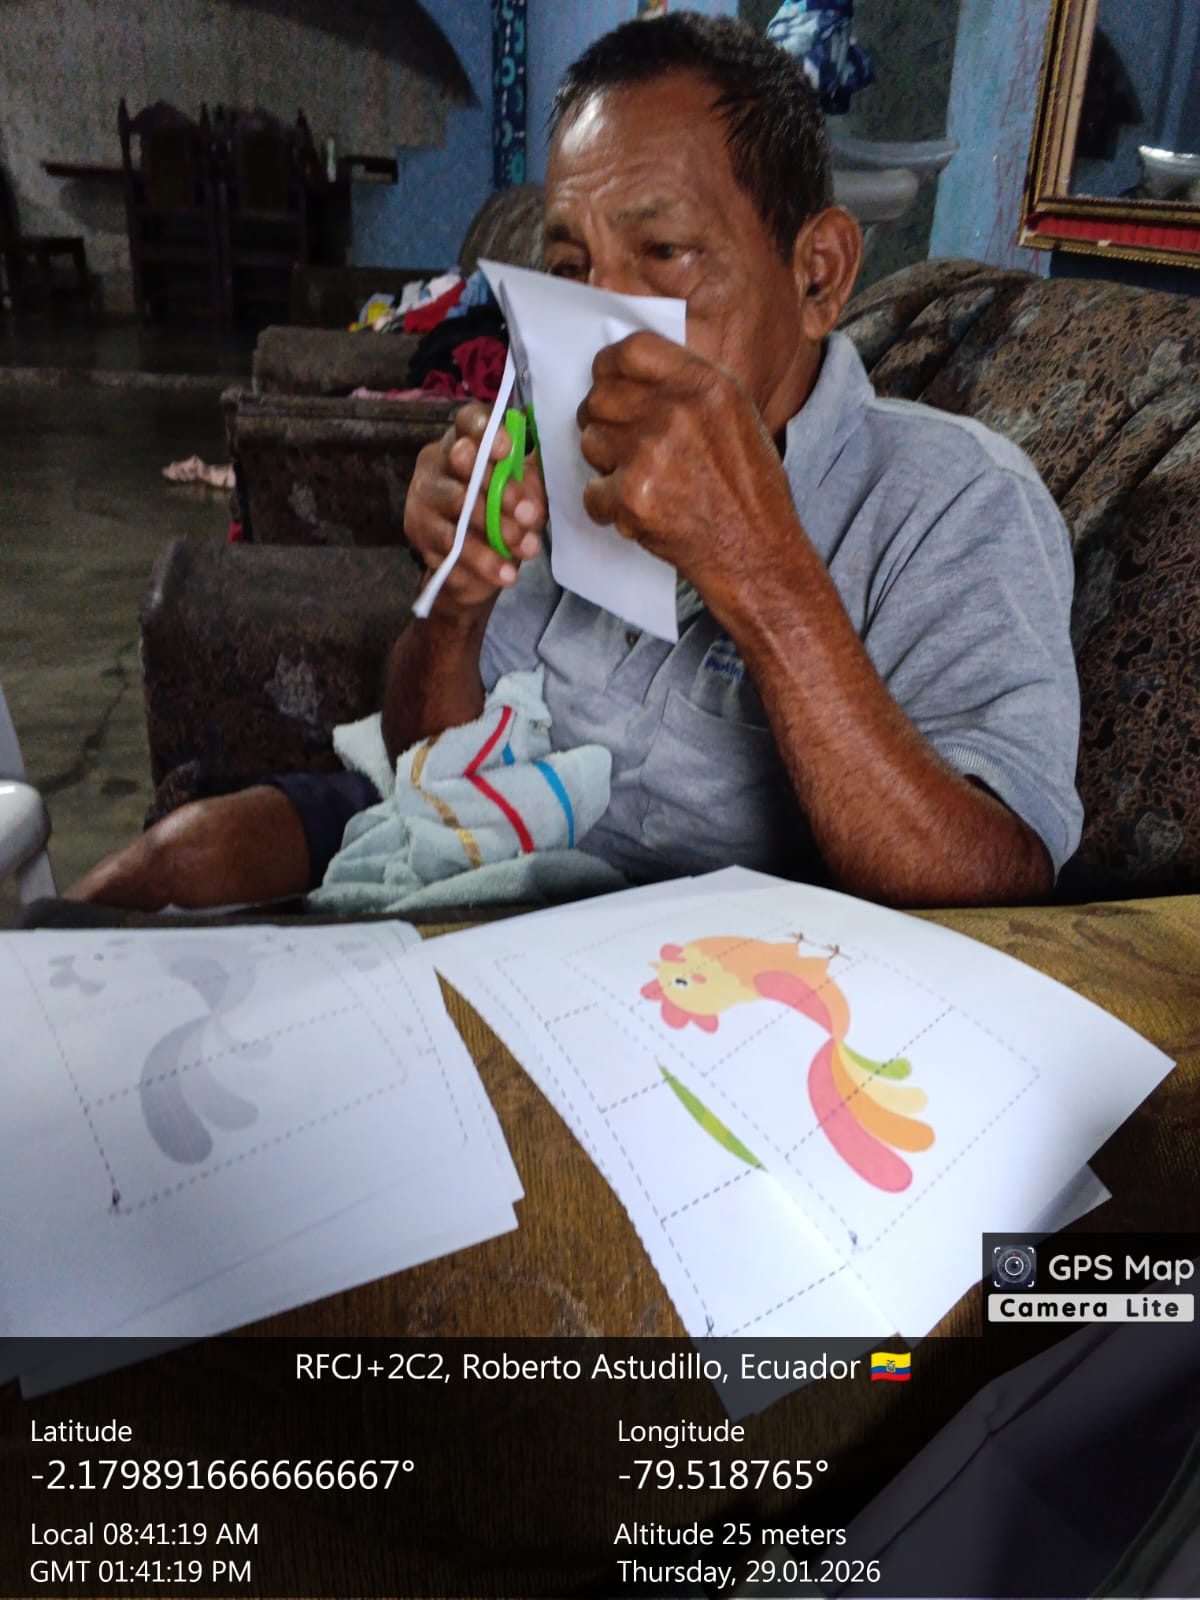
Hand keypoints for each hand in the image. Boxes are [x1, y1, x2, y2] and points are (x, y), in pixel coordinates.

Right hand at [404, 402, 547, 617]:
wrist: (474, 567)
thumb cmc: (501, 513)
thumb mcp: (523, 493)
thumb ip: (530, 484)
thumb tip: (539, 486)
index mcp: (464, 440)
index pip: (468, 422)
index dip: (487, 432)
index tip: (508, 449)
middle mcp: (436, 463)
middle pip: (462, 466)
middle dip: (499, 490)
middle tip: (530, 514)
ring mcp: (422, 498)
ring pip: (457, 510)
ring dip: (495, 533)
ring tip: (527, 550)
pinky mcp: (418, 534)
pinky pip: (449, 548)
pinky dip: (481, 563)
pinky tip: (504, 573)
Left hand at [577, 333, 801, 615]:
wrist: (755, 551)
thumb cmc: (749, 489)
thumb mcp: (736, 415)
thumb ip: (689, 386)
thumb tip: (633, 375)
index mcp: (706, 383)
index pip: (631, 351)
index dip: (608, 367)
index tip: (606, 383)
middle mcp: (678, 410)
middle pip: (601, 397)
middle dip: (602, 420)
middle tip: (620, 445)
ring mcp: (651, 452)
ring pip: (590, 441)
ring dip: (604, 463)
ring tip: (639, 481)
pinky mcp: (633, 496)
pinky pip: (592, 492)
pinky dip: (608, 508)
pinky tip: (639, 513)